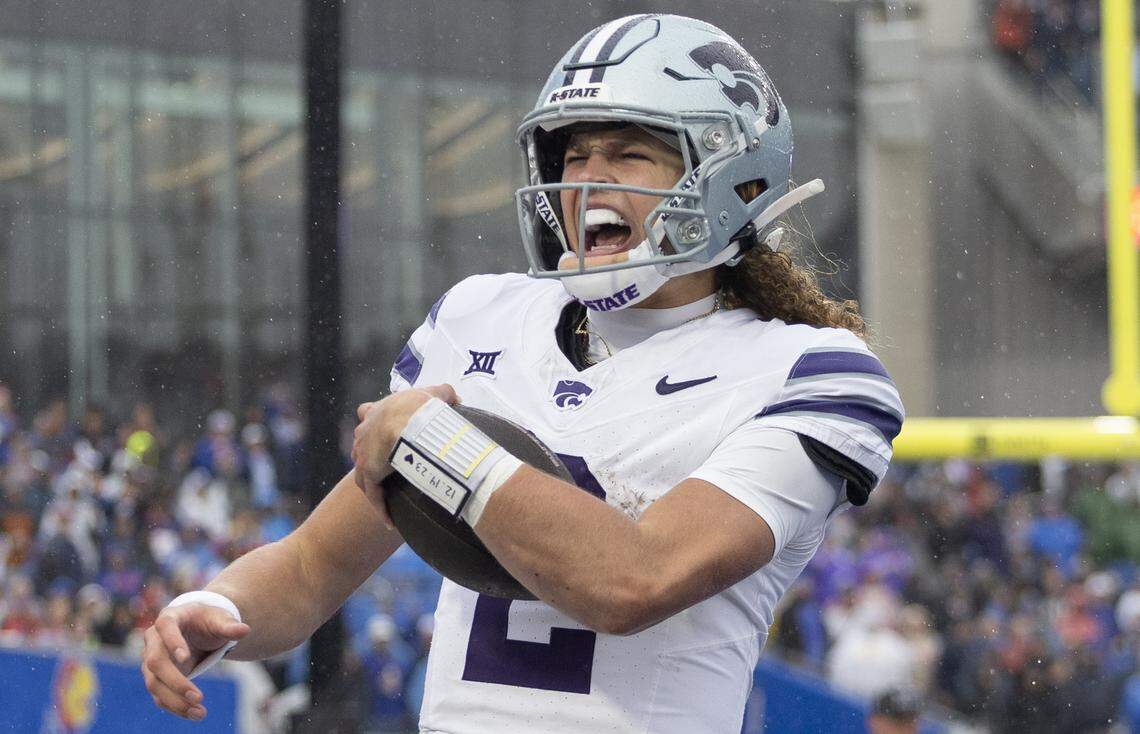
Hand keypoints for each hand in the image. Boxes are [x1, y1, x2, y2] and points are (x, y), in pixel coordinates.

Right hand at [141, 603, 249, 719]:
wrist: (197, 629)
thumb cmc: (207, 620)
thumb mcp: (220, 619)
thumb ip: (230, 625)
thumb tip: (245, 630)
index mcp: (170, 617)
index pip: (165, 627)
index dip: (172, 642)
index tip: (185, 658)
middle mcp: (154, 639)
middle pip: (156, 661)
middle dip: (175, 681)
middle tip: (198, 697)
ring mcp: (151, 659)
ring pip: (154, 683)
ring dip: (174, 700)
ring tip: (199, 712)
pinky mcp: (155, 677)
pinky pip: (159, 695)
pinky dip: (175, 707)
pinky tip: (194, 714)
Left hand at [352, 384, 458, 525]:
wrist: (408, 424)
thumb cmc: (419, 407)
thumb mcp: (434, 394)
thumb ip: (444, 393)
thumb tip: (455, 399)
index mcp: (377, 412)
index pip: (367, 413)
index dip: (374, 421)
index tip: (382, 429)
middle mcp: (364, 433)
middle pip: (361, 445)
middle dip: (371, 455)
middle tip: (387, 466)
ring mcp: (363, 455)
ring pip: (364, 473)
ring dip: (374, 484)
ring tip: (387, 497)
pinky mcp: (368, 474)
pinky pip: (373, 496)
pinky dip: (381, 508)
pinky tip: (390, 521)